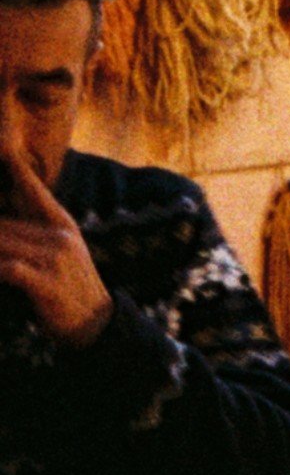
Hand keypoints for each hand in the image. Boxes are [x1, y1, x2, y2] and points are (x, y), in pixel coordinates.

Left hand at [0, 145, 110, 343]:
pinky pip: (9, 268)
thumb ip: (36, 235)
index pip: (35, 192)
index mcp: (63, 225)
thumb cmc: (70, 287)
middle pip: (4, 223)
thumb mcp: (61, 253)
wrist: (95, 323)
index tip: (6, 150)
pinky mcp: (45, 282)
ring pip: (3, 243)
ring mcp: (54, 259)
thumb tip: (5, 226)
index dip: (18, 171)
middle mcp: (59, 236)